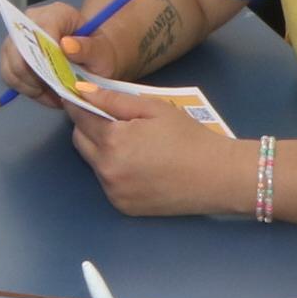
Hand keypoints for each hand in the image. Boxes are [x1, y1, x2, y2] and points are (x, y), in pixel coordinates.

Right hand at [0, 0, 88, 106]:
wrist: (90, 56)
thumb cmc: (98, 53)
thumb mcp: (103, 53)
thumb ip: (89, 49)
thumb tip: (66, 45)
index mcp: (57, 14)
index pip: (42, 31)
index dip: (45, 58)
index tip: (57, 79)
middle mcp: (32, 20)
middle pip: (19, 50)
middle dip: (36, 77)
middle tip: (56, 91)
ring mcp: (18, 35)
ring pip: (11, 65)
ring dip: (30, 85)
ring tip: (52, 93)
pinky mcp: (11, 52)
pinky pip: (8, 74)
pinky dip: (25, 88)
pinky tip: (43, 92)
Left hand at [68, 90, 250, 216]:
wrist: (218, 176)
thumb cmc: (189, 137)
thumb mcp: (154, 109)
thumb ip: (114, 99)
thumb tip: (83, 91)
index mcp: (113, 141)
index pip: (80, 118)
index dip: (78, 104)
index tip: (78, 96)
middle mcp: (107, 169)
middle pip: (80, 141)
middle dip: (88, 126)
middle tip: (109, 118)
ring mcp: (114, 191)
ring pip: (94, 163)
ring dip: (101, 150)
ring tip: (131, 143)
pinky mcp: (123, 206)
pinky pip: (108, 183)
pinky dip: (115, 170)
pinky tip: (139, 165)